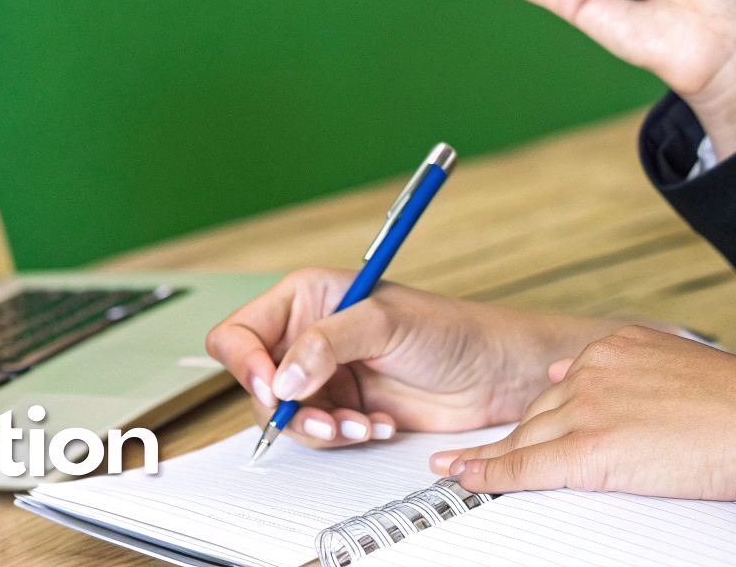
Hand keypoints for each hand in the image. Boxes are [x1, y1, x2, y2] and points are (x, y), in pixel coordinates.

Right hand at [206, 269, 613, 447]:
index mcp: (306, 298)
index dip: (246, 363)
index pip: (240, 332)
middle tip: (327, 420)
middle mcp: (308, 335)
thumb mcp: (385, 324)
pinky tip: (380, 426)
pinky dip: (343, 437)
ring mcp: (324, 374)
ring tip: (363, 426)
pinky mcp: (343, 408)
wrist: (494, 375)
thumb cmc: (450, 330)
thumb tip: (281, 376)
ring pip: (285, 415)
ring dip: (320, 429)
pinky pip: (317, 433)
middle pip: (256, 381)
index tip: (273, 387)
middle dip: (288, 408)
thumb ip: (326, 344)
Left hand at [428, 325, 735, 500]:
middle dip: (514, 439)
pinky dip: (490, 473)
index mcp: (615, 348)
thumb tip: (571, 376)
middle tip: (481, 458)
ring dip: (491, 457)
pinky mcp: (590, 448)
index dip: (541, 415)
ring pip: (526, 438)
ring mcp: (589, 408)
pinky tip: (466, 478)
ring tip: (458, 470)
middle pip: (538, 413)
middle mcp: (594, 371)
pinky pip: (527, 465)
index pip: (562, 387)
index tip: (523, 426)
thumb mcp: (672, 365)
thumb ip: (622, 371)